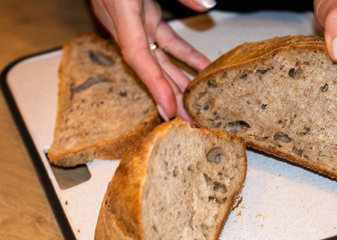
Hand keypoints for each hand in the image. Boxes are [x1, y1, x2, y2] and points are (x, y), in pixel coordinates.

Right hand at [90, 0, 214, 122]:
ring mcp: (134, 21)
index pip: (136, 55)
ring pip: (159, 58)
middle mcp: (123, 22)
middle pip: (150, 67)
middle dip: (171, 96)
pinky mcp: (144, 14)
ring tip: (196, 106)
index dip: (153, 84)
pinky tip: (202, 70)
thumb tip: (206, 5)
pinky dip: (185, 55)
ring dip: (179, 81)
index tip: (170, 110)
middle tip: (189, 122)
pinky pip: (166, 40)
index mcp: (121, 8)